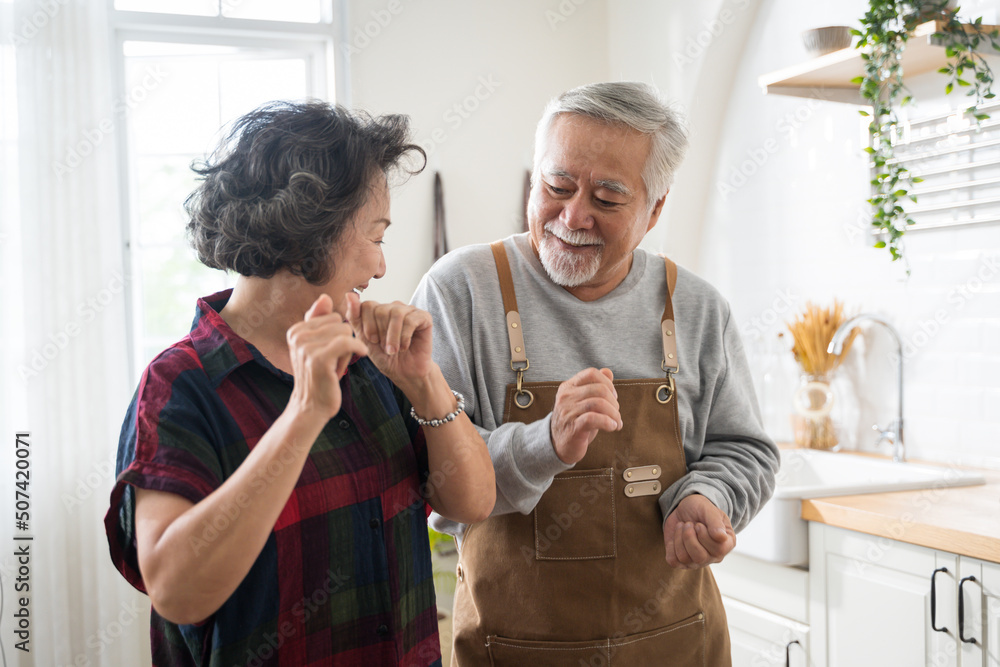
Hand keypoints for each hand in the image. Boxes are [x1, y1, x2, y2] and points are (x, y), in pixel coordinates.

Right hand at [286, 294, 367, 418]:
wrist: (311, 407)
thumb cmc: (318, 377)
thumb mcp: (317, 346)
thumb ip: (319, 322)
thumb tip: (325, 297)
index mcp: (296, 330)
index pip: (332, 316)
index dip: (337, 334)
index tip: (331, 351)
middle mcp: (297, 336)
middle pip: (340, 322)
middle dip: (344, 340)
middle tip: (336, 360)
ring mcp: (306, 347)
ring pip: (345, 332)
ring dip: (349, 350)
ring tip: (338, 365)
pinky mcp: (319, 359)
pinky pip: (348, 342)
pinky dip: (358, 348)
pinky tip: (361, 355)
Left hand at [345, 292, 434, 386]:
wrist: (405, 373)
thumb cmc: (385, 357)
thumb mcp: (364, 339)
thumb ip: (355, 317)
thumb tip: (349, 294)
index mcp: (378, 310)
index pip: (367, 305)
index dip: (368, 325)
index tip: (372, 341)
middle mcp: (394, 307)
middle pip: (381, 310)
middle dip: (381, 333)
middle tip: (385, 347)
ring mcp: (409, 310)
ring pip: (396, 314)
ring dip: (392, 337)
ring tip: (393, 350)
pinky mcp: (424, 317)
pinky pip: (411, 320)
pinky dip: (404, 337)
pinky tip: (405, 346)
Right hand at [550, 368, 621, 464]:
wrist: (558, 445)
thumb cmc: (575, 421)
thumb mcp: (584, 401)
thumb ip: (595, 385)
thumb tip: (608, 371)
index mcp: (568, 387)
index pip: (591, 373)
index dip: (608, 383)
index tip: (613, 397)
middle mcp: (566, 397)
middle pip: (599, 389)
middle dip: (614, 402)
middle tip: (616, 414)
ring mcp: (568, 412)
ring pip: (599, 403)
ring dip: (614, 414)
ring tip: (617, 422)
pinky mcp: (573, 428)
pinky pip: (594, 419)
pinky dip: (608, 422)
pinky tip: (612, 427)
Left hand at [663, 494, 735, 568]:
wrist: (684, 509)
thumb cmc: (701, 509)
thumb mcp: (709, 510)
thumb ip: (716, 522)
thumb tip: (720, 537)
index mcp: (726, 544)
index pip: (718, 550)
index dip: (704, 536)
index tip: (699, 524)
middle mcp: (713, 556)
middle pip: (699, 557)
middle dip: (689, 536)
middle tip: (689, 524)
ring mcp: (697, 561)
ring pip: (684, 558)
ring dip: (679, 538)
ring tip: (683, 527)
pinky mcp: (681, 561)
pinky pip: (673, 561)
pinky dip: (671, 545)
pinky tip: (677, 535)